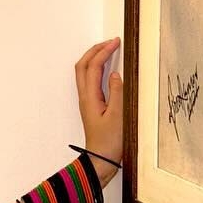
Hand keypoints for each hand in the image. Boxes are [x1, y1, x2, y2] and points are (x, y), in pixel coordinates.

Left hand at [75, 38, 123, 184]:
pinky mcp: (92, 106)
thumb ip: (117, 93)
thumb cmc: (110, 142)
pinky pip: (90, 80)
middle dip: (95, 50)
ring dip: (94, 58)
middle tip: (111, 42)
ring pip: (85, 72)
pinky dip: (97, 68)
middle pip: (83, 65)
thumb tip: (116, 73)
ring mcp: (87, 101)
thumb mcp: (118, 116)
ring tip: (109, 50)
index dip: (104, 51)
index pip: (93, 66)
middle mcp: (85, 96)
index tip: (116, 42)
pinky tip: (107, 69)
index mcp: (90, 97)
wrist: (100, 160)